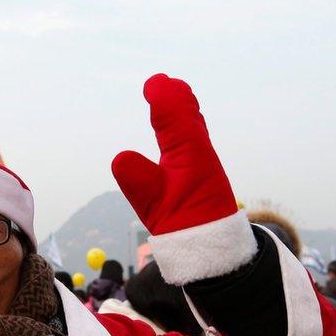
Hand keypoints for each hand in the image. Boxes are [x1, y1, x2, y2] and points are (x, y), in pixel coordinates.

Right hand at [111, 74, 252, 283]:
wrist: (216, 252)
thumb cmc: (186, 227)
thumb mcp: (157, 206)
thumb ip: (139, 181)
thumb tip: (119, 157)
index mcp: (189, 153)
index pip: (175, 116)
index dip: (164, 98)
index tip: (154, 83)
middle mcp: (199, 154)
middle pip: (189, 118)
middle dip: (176, 99)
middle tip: (164, 84)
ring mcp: (202, 165)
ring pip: (193, 130)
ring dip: (182, 111)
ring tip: (175, 97)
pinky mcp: (201, 178)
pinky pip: (193, 143)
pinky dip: (185, 128)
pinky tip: (181, 136)